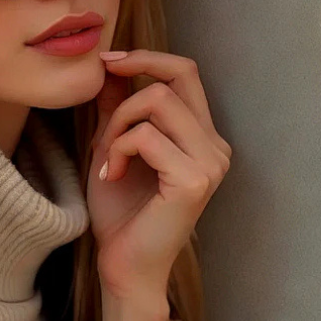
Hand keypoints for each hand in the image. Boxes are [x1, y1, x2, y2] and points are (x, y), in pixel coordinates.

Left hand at [86, 50, 232, 298]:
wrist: (123, 264)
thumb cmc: (120, 209)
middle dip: (125, 97)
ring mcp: (210, 163)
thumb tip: (111, 63)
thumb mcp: (114, 143)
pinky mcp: (194, 180)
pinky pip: (146, 136)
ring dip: (119, 126)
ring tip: (109, 159)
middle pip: (172, 79)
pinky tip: (113, 175)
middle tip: (104, 134)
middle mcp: (215, 146)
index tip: (109, 61)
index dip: (147, 57)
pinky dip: (119, 149)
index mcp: (203, 135)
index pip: (185, 71)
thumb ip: (117, 104)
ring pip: (156, 102)